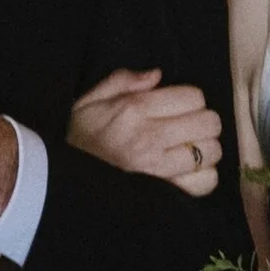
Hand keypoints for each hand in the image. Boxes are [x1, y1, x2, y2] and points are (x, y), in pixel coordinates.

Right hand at [67, 65, 223, 194]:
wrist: (58, 183)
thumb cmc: (77, 142)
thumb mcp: (89, 103)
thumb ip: (121, 81)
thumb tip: (157, 75)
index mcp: (134, 109)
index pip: (193, 97)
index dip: (192, 101)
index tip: (181, 109)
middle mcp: (150, 137)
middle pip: (209, 123)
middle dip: (204, 124)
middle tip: (190, 130)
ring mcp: (159, 169)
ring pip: (211, 152)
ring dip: (205, 151)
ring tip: (189, 153)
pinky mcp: (164, 195)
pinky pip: (205, 182)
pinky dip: (203, 177)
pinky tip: (188, 174)